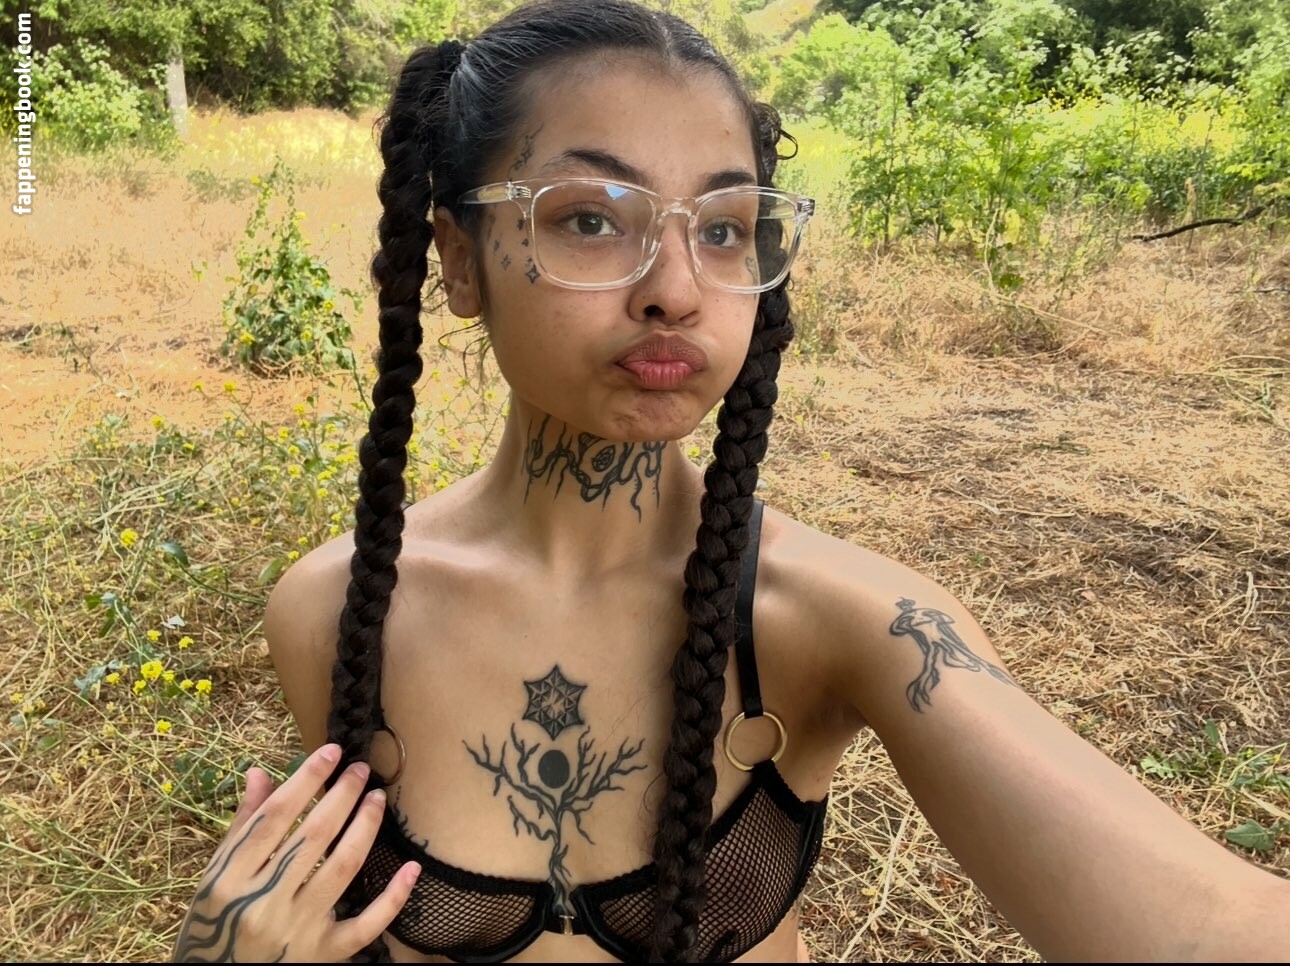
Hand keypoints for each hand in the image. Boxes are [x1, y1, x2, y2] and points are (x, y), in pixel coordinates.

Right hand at [172, 743, 420, 962]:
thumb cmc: (215, 924)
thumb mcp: (215, 876)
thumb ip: (243, 826)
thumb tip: (260, 772)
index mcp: (230, 879)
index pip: (275, 816)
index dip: (306, 779)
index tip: (331, 753)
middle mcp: (263, 903)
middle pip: (313, 836)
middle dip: (342, 796)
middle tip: (361, 770)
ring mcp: (296, 930)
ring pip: (341, 869)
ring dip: (364, 828)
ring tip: (377, 799)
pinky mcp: (322, 954)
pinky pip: (365, 926)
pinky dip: (392, 898)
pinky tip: (411, 868)